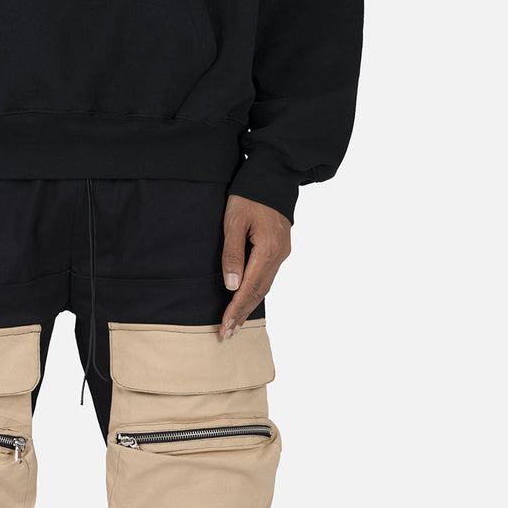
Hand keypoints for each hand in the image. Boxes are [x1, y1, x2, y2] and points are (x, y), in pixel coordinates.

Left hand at [219, 196, 291, 338]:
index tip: (225, 326)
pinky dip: (256, 292)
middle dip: (242, 314)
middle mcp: (279, 254)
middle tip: (228, 334)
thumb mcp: (233, 221)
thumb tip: (231, 285)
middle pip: (259, 292)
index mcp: (268, 249)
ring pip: (265, 286)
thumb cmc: (249, 194)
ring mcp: (282, 252)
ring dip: (249, 306)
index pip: (249, 288)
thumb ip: (232, 254)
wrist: (274, 173)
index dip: (236, 309)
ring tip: (235, 323)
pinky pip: (268, 277)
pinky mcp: (281, 248)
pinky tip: (247, 300)